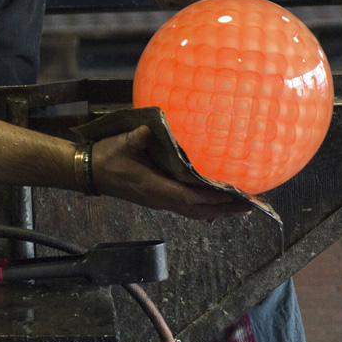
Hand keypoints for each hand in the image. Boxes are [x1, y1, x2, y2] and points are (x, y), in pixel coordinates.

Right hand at [90, 125, 251, 219]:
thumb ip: (136, 138)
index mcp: (154, 187)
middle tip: (251, 206)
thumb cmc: (106, 157)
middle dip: (226, 210)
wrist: (90, 172)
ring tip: (243, 208)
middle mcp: (161, 199)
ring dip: (220, 212)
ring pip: (196, 212)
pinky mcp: (160, 198)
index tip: (233, 195)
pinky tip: (220, 206)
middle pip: (200, 210)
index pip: (188, 196)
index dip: (212, 197)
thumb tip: (149, 129)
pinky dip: (208, 208)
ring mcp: (161, 201)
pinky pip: (189, 208)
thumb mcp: (120, 144)